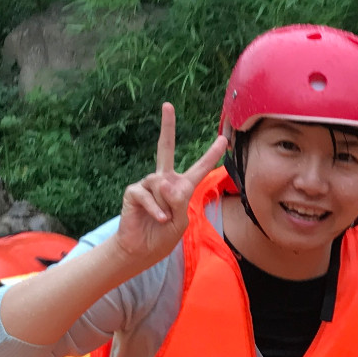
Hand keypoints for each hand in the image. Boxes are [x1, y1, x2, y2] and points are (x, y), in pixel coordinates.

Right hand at [109, 103, 225, 269]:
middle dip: (167, 126)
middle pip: (165, 148)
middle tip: (167, 105)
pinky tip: (158, 219)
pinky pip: (148, 195)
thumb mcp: (180, 220)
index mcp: (181, 187)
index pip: (199, 168)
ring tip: (162, 218)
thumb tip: (166, 183)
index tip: (223, 139)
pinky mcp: (134, 191)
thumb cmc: (163, 236)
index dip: (211, 154)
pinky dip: (155, 209)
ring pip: (163, 185)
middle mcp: (164, 181)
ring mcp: (148, 184)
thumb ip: (179, 201)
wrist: (141, 250)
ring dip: (166, 205)